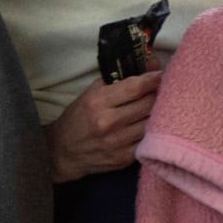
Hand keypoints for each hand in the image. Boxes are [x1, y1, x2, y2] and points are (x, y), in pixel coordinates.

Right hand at [45, 68, 162, 183]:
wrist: (62, 153)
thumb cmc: (78, 119)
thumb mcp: (91, 93)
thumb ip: (121, 79)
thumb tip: (152, 63)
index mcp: (97, 103)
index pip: (136, 87)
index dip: (153, 79)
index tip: (160, 75)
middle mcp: (107, 123)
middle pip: (148, 104)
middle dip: (157, 95)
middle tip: (159, 92)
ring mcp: (116, 143)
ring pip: (152, 123)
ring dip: (157, 114)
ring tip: (153, 109)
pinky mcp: (123, 158)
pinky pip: (147, 141)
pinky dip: (150, 132)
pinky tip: (146, 127)